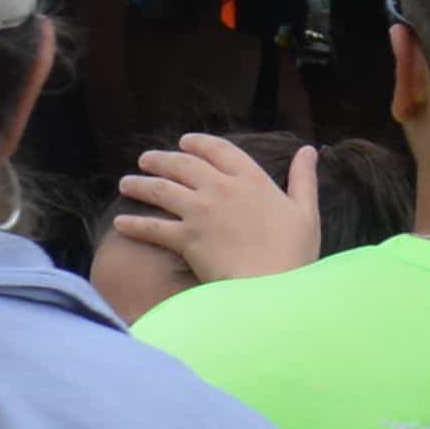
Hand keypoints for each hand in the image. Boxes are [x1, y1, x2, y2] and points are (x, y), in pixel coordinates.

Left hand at [114, 132, 322, 294]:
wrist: (273, 287)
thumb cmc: (295, 253)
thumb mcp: (306, 211)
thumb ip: (303, 178)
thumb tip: (309, 150)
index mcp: (251, 179)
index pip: (219, 149)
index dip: (199, 143)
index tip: (184, 141)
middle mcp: (221, 189)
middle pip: (182, 164)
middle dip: (161, 159)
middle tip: (146, 159)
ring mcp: (200, 212)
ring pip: (161, 189)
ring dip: (140, 184)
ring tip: (126, 182)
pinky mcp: (185, 238)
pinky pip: (152, 227)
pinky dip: (134, 223)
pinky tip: (120, 223)